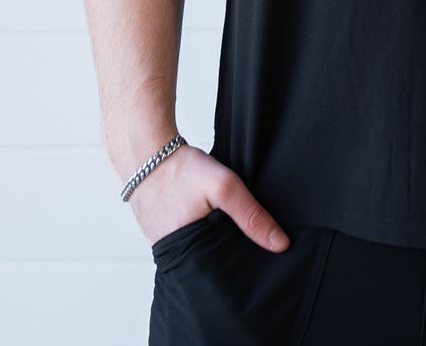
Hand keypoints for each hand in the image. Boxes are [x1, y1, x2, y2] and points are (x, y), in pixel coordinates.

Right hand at [125, 141, 289, 252]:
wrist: (146, 153)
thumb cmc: (181, 170)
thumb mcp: (224, 187)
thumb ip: (251, 216)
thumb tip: (280, 244)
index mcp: (185, 255)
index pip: (220, 272)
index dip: (240, 264)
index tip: (260, 257)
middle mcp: (171, 256)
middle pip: (210, 262)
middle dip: (229, 252)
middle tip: (246, 237)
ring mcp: (164, 244)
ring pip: (199, 249)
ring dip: (214, 239)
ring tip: (228, 225)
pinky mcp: (161, 231)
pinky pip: (187, 236)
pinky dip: (200, 229)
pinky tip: (210, 216)